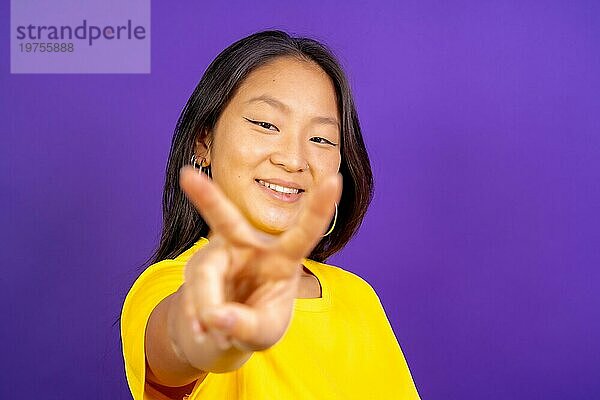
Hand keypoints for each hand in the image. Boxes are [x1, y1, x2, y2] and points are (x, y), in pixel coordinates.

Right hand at [176, 166, 341, 354]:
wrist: (227, 329)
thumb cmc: (257, 322)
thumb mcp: (262, 334)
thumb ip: (246, 326)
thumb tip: (215, 317)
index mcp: (283, 257)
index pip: (304, 232)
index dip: (320, 208)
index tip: (334, 180)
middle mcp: (248, 246)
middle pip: (228, 220)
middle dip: (208, 198)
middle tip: (187, 176)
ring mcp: (219, 253)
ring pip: (204, 276)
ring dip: (207, 308)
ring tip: (215, 333)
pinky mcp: (198, 266)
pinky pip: (190, 293)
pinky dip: (196, 317)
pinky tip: (204, 329)